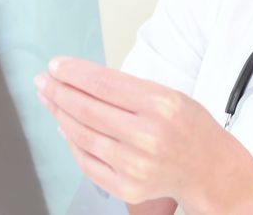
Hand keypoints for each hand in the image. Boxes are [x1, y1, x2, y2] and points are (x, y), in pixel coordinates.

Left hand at [35, 57, 252, 213]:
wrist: (210, 170)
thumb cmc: (189, 127)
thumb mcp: (170, 95)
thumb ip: (129, 89)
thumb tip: (81, 79)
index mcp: (161, 105)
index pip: (104, 83)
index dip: (73, 73)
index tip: (55, 65)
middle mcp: (148, 136)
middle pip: (87, 109)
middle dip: (58, 91)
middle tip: (43, 81)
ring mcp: (136, 165)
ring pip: (82, 136)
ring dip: (60, 115)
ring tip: (50, 100)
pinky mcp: (128, 187)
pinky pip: (87, 163)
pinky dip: (72, 144)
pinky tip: (65, 128)